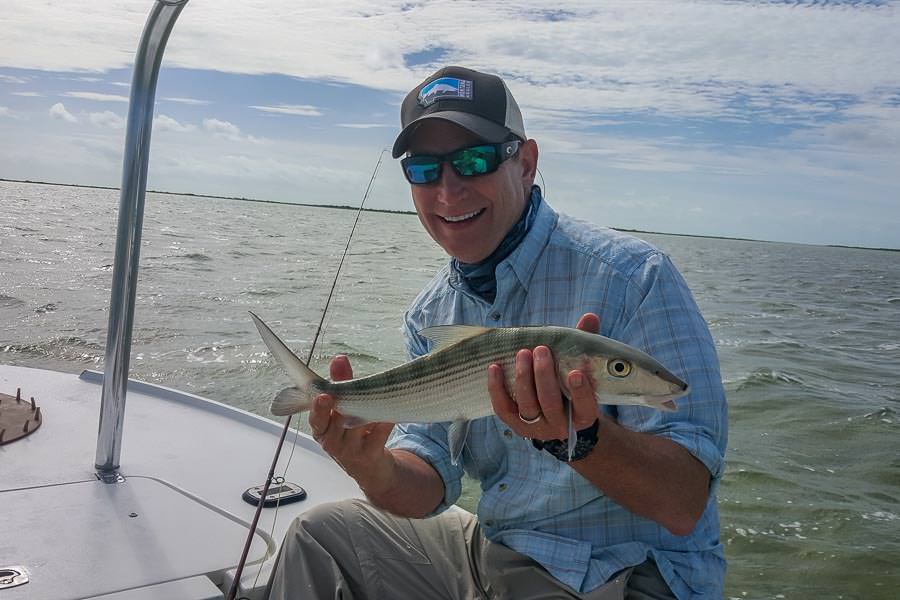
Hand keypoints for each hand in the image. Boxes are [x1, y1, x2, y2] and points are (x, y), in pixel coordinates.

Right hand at [307, 355, 394, 485]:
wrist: (371, 468)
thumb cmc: (353, 432)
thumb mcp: (344, 409)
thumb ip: (341, 383)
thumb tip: (339, 358)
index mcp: (322, 429)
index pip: (316, 419)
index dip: (317, 407)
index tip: (323, 396)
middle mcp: (333, 441)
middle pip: (337, 420)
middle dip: (343, 406)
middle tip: (341, 396)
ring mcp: (351, 450)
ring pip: (359, 424)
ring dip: (369, 409)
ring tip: (377, 397)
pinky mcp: (369, 454)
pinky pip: (379, 432)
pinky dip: (385, 420)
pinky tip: (391, 413)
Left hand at [488, 313, 600, 440]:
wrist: (556, 415)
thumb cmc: (570, 384)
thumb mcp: (581, 367)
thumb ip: (586, 344)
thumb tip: (589, 317)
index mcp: (583, 415)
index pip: (585, 406)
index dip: (581, 391)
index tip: (576, 372)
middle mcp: (561, 426)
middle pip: (550, 403)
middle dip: (544, 376)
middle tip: (541, 350)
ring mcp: (537, 428)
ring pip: (528, 405)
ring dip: (523, 378)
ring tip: (522, 353)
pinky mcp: (515, 426)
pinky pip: (503, 409)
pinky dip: (497, 388)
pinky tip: (494, 367)